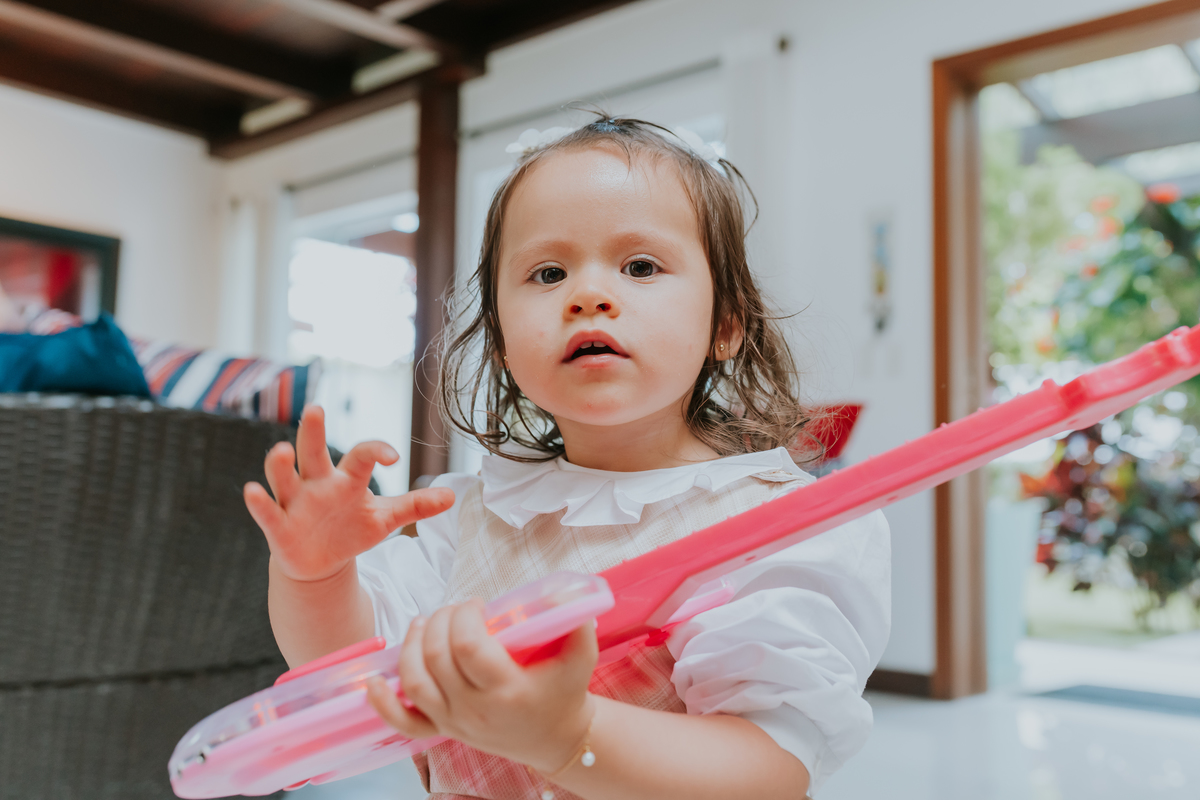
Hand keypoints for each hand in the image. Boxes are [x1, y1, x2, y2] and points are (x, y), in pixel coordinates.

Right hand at [244, 405, 454, 582]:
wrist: (321, 561)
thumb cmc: (351, 530)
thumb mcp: (384, 520)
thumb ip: (415, 506)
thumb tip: (452, 496)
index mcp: (346, 479)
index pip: (361, 457)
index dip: (376, 452)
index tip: (393, 458)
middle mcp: (317, 483)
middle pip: (313, 451)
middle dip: (313, 431)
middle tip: (317, 410)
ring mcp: (294, 502)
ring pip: (283, 476)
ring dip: (279, 464)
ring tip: (281, 451)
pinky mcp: (278, 526)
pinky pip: (266, 511)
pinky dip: (258, 502)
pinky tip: (252, 491)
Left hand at [366, 599, 597, 771]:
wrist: (556, 739)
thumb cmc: (565, 692)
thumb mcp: (580, 655)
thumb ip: (575, 620)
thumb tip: (564, 589)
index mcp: (506, 689)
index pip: (466, 646)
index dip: (463, 616)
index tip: (476, 603)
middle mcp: (474, 709)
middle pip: (436, 658)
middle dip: (440, 621)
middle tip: (454, 608)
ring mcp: (454, 722)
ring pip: (414, 682)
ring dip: (411, 646)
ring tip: (424, 622)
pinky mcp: (443, 731)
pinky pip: (403, 723)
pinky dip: (383, 703)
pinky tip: (374, 681)